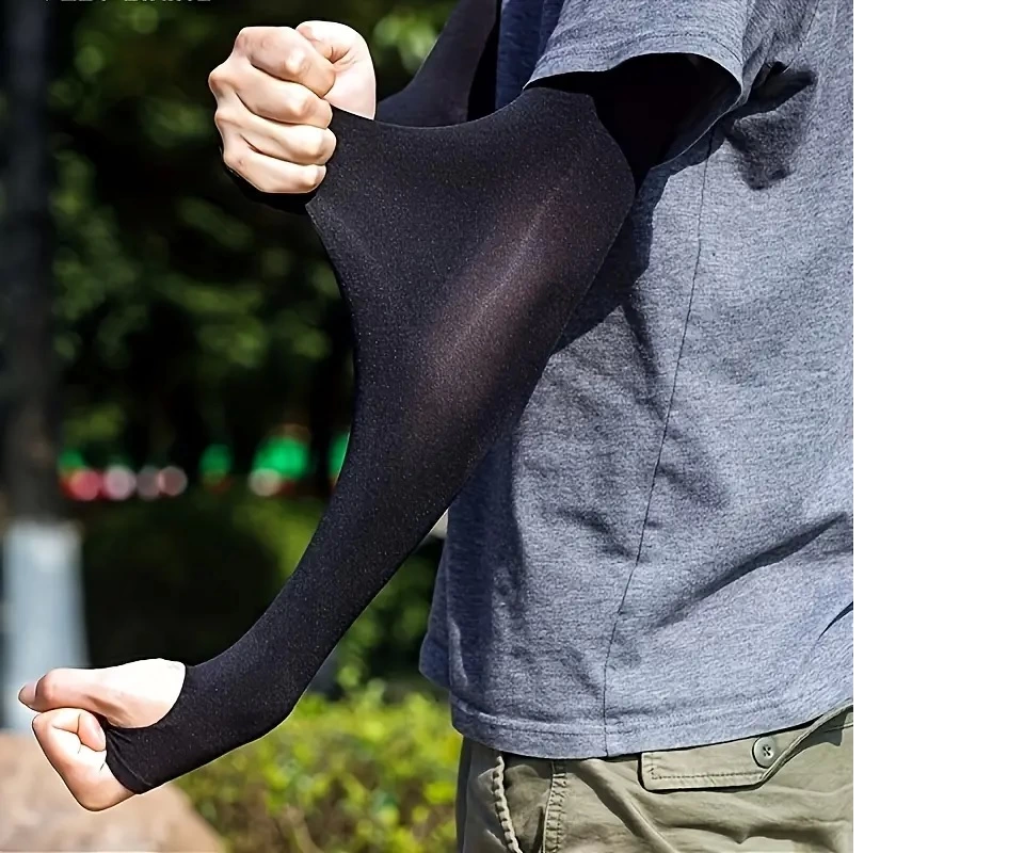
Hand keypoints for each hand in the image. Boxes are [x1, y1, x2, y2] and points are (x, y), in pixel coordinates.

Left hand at [19, 658, 185, 810]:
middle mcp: (95, 785)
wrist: (222, 700)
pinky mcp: (116, 754)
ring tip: (140, 711)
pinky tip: (139, 713)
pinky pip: (92, 719)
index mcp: (91, 786)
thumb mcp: (111, 688)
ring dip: (104, 703)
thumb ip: (60, 689)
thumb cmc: (173, 702)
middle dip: (92, 706)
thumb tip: (26, 695)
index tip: (123, 715)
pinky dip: (112, 706)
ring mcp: (106, 771)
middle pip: (58, 723)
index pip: (48, 726)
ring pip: (74, 717)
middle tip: (133, 711)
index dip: (85, 708)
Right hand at [210, 21, 375, 193]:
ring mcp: (227, 121)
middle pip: (297, 106)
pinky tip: (309, 165)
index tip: (324, 84)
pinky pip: (287, 177)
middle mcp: (229, 79)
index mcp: (251, 44)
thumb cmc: (336, 90)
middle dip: (324, 116)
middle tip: (320, 115)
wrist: (333, 132)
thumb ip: (330, 38)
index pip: (296, 61)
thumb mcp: (343, 52)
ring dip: (321, 146)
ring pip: (300, 146)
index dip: (324, 78)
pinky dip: (311, 175)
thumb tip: (309, 46)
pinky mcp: (235, 160)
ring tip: (315, 137)